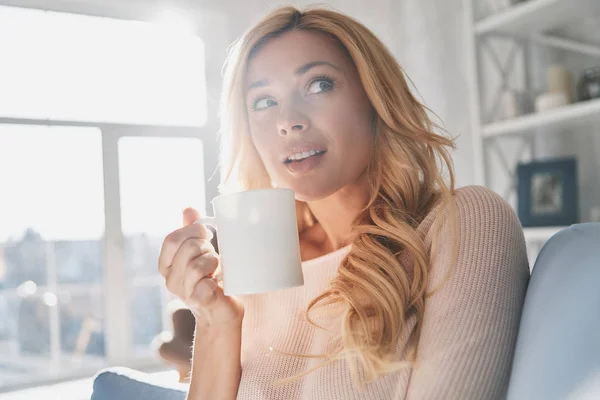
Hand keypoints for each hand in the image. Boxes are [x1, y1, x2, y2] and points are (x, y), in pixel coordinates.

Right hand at [158, 208, 243, 331]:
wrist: (221, 311)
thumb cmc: (211, 278)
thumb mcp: (199, 252)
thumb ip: (191, 231)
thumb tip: (188, 209)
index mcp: (166, 265)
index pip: (172, 239)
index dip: (191, 230)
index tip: (206, 234)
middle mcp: (170, 280)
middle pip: (188, 248)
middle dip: (207, 247)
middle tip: (213, 258)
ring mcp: (183, 293)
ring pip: (198, 265)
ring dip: (214, 263)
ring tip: (216, 271)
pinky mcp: (199, 302)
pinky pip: (206, 284)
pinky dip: (216, 282)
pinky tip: (218, 286)